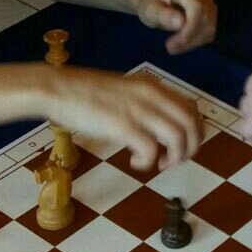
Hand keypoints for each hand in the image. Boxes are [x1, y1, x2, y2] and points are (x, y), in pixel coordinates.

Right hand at [46, 66, 202, 171]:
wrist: (57, 87)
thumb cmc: (84, 92)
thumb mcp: (123, 91)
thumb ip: (143, 102)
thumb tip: (158, 123)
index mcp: (152, 87)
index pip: (192, 109)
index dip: (194, 132)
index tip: (183, 146)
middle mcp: (151, 95)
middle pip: (192, 124)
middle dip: (190, 148)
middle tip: (174, 161)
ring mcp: (138, 110)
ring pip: (179, 137)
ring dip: (175, 157)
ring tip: (159, 164)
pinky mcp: (122, 125)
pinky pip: (151, 150)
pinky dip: (148, 162)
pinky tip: (134, 162)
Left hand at [137, 0, 216, 54]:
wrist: (156, 2)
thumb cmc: (151, 5)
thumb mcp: (150, 11)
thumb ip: (163, 15)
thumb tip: (180, 22)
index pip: (196, 7)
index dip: (191, 28)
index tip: (177, 44)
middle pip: (205, 17)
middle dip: (190, 37)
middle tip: (171, 48)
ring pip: (210, 25)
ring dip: (194, 41)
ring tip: (175, 46)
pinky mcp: (211, 9)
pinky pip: (210, 29)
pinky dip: (198, 40)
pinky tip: (184, 42)